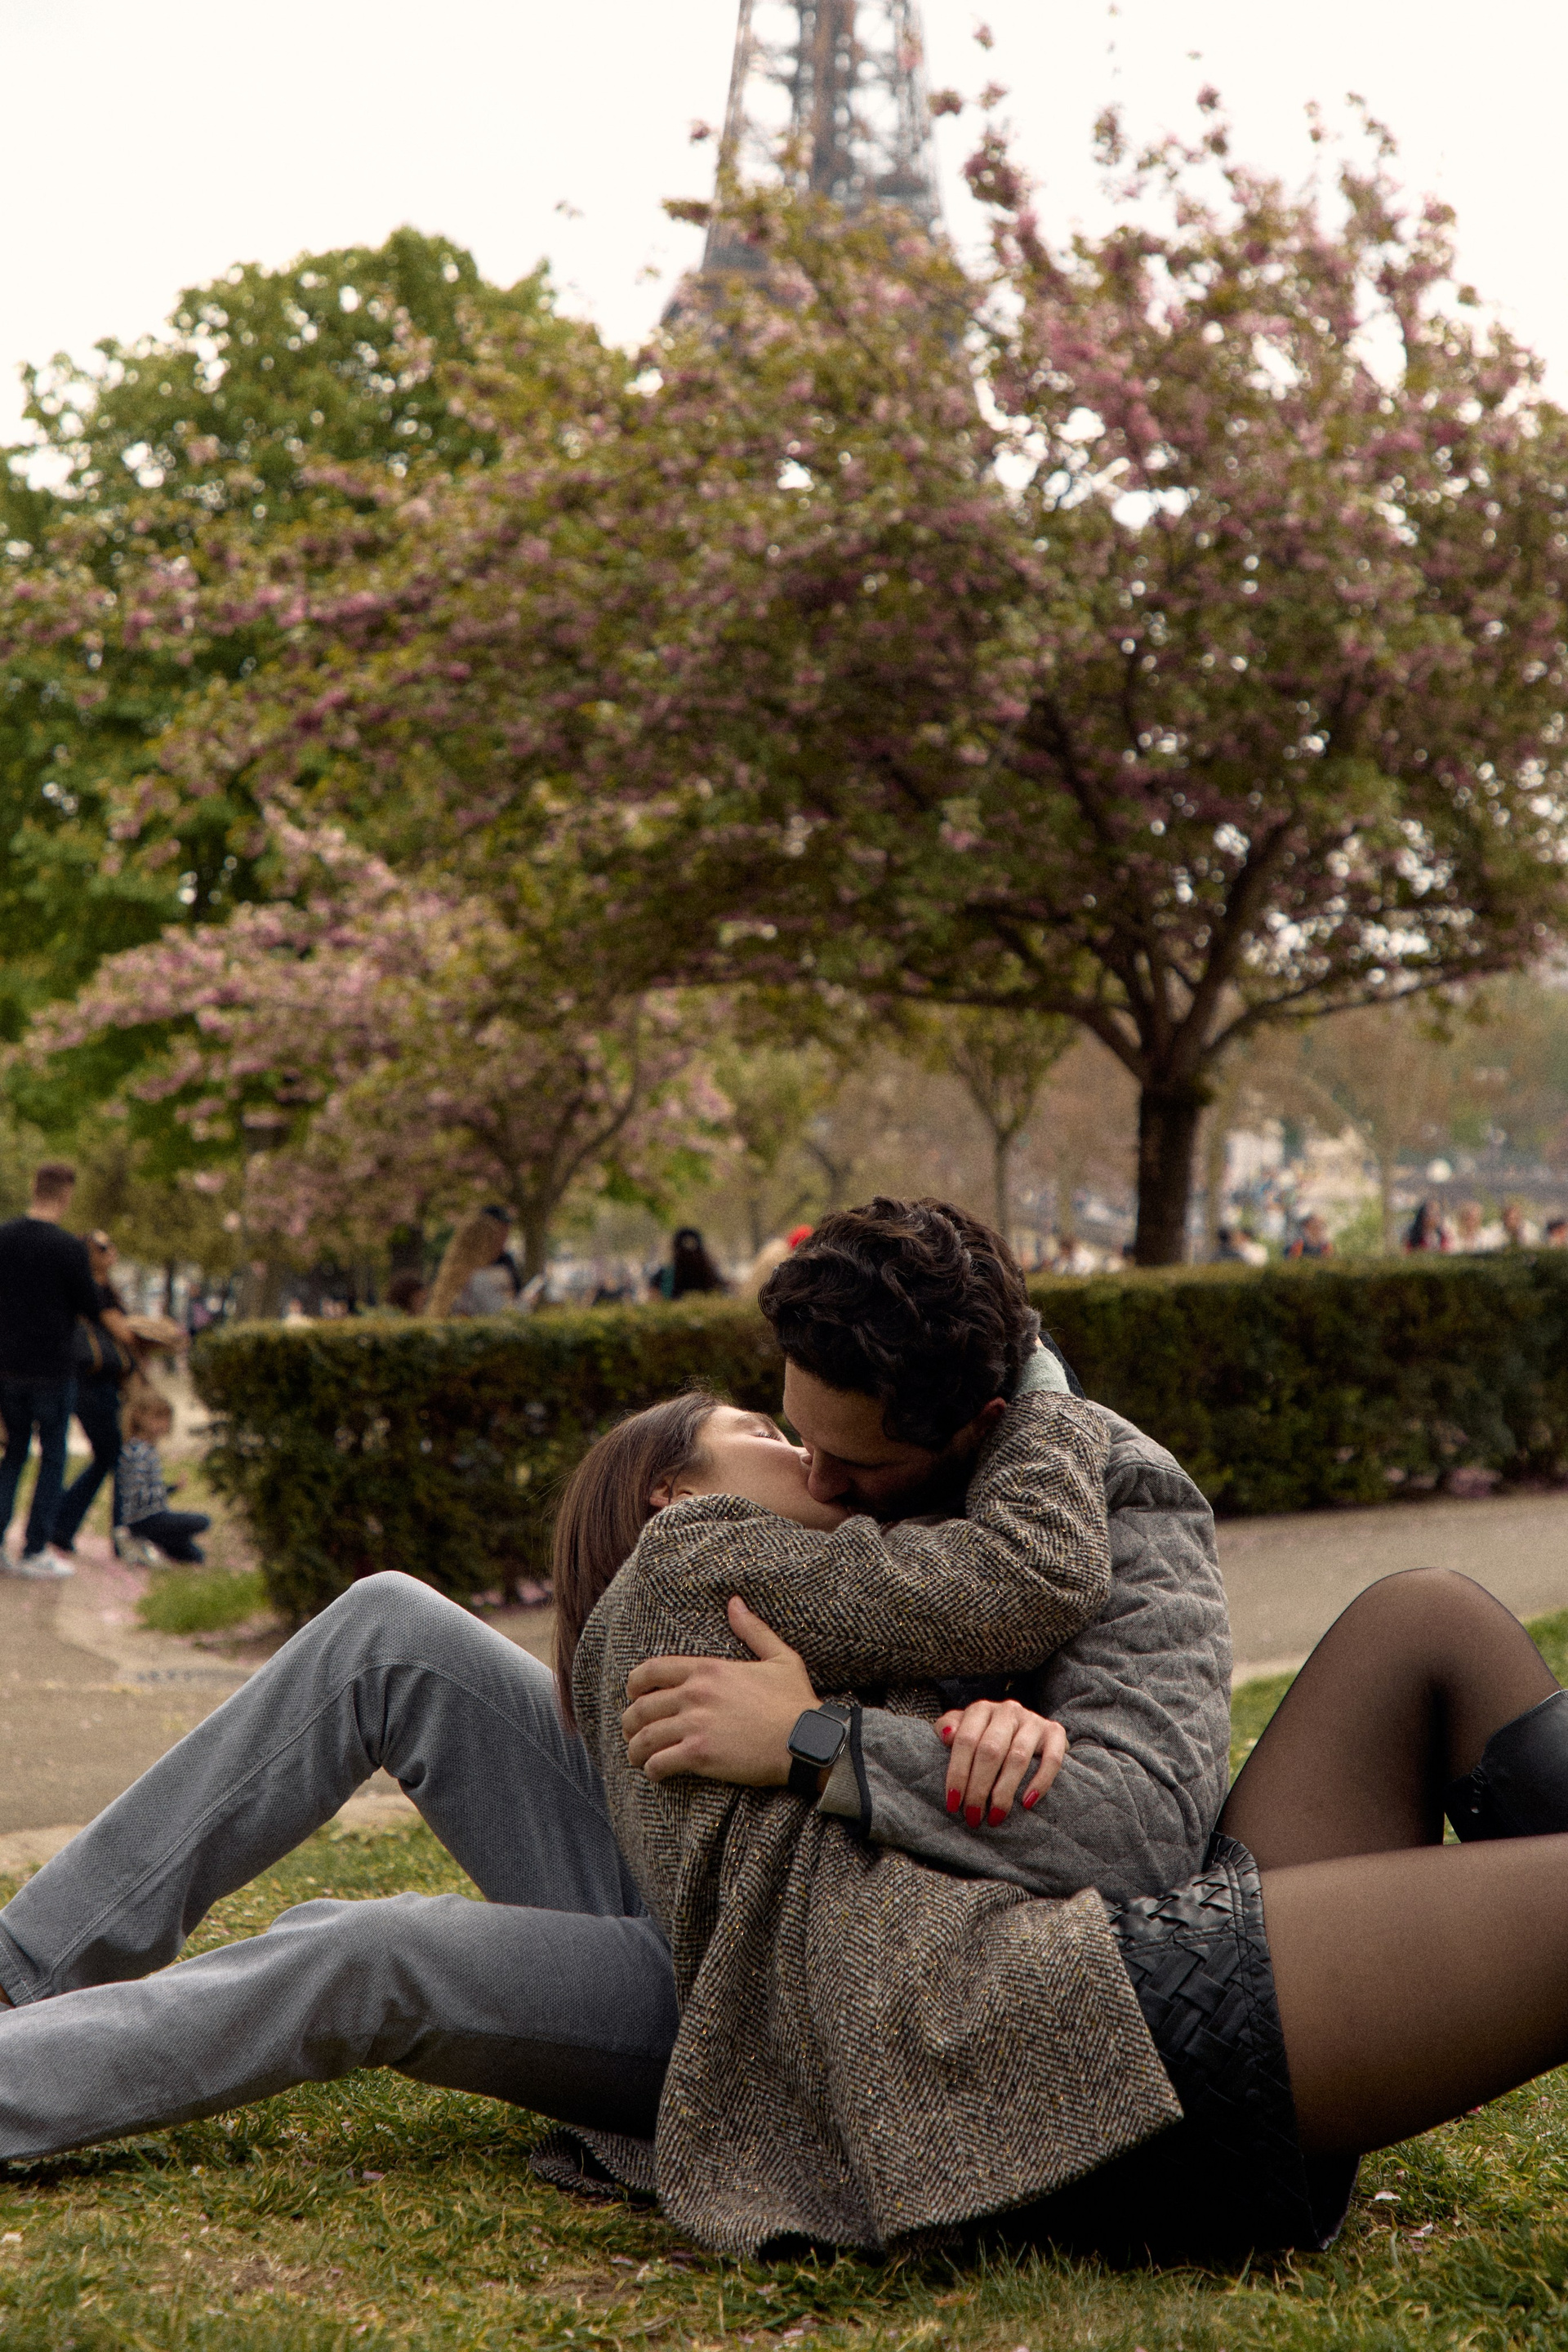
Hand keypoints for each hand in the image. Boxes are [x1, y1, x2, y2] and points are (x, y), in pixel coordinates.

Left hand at [622, 1598, 816, 1786]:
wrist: (807, 1740)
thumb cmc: (795, 1701)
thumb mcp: (779, 1657)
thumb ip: (753, 1630)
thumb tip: (735, 1603)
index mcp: (708, 1669)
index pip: (651, 1670)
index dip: (634, 1685)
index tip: (632, 1696)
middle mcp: (695, 1693)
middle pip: (641, 1707)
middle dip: (630, 1722)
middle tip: (632, 1732)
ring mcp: (695, 1724)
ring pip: (644, 1737)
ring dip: (635, 1749)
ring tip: (638, 1756)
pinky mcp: (699, 1754)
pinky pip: (658, 1762)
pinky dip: (652, 1769)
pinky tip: (656, 1772)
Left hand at [936, 1699, 1065, 1828]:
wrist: (1024, 1729)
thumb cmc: (984, 1735)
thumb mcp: (963, 1728)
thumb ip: (948, 1727)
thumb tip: (947, 1735)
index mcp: (981, 1709)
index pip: (965, 1740)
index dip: (958, 1773)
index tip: (953, 1804)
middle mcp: (1007, 1710)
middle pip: (990, 1751)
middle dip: (979, 1788)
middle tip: (973, 1816)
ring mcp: (1033, 1720)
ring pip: (1018, 1757)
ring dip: (1004, 1791)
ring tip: (995, 1817)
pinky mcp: (1055, 1732)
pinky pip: (1051, 1760)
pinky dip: (1040, 1783)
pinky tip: (1026, 1803)